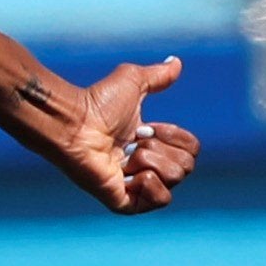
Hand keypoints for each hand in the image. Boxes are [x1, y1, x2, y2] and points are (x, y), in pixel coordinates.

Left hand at [36, 56, 199, 213]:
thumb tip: (176, 62)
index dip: (173, 134)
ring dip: (151, 160)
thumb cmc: (98, 103)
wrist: (75, 123)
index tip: (145, 126)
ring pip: (174, 179)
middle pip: (186, 166)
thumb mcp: (134, 82)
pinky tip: (128, 173)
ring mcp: (137, 187)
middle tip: (133, 141)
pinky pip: (160, 200)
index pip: (190, 149)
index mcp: (152, 145)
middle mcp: (147, 167)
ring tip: (125, 156)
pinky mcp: (126, 203)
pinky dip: (149, 183)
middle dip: (162, 148)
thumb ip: (158, 75)